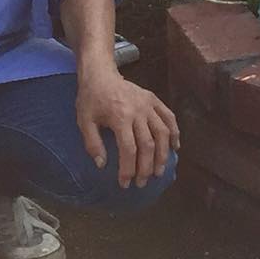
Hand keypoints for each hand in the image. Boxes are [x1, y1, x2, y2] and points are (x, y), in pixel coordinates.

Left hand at [76, 65, 180, 188]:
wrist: (101, 74)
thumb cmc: (91, 99)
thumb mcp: (84, 121)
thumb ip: (92, 144)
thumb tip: (102, 165)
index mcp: (120, 117)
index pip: (129, 149)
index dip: (128, 169)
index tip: (125, 183)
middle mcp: (138, 111)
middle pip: (148, 144)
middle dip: (146, 167)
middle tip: (142, 183)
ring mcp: (149, 105)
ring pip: (163, 133)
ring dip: (163, 154)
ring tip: (159, 171)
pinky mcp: (154, 100)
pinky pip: (169, 117)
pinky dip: (175, 133)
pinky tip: (175, 147)